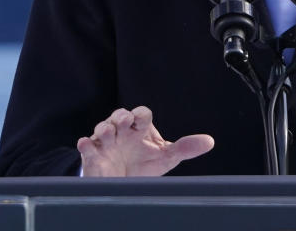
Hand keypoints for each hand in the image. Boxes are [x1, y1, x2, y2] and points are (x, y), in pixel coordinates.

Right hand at [76, 106, 214, 176]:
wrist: (123, 182)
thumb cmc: (144, 163)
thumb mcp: (166, 157)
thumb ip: (185, 148)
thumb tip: (209, 141)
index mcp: (140, 128)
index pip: (141, 114)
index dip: (141, 115)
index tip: (141, 121)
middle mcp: (123, 131)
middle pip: (119, 115)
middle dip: (120, 117)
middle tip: (124, 122)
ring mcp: (107, 142)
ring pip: (102, 128)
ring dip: (105, 129)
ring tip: (108, 134)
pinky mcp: (93, 155)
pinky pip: (86, 146)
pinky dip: (85, 144)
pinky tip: (87, 144)